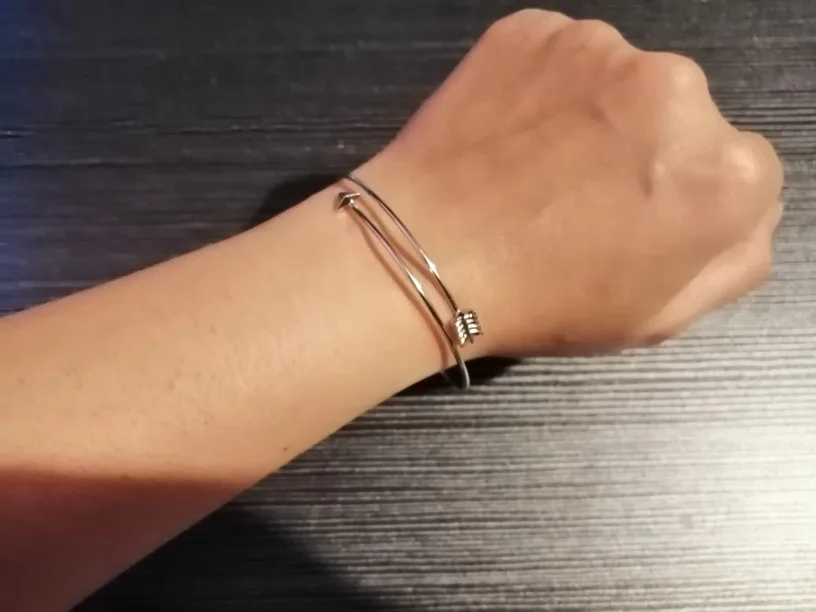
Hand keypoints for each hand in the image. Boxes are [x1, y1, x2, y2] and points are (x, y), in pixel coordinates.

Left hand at [360, 9, 782, 356]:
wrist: (423, 254)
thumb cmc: (541, 298)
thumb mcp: (658, 316)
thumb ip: (734, 259)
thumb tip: (749, 211)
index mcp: (723, 174)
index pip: (742, 171)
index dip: (687, 202)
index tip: (637, 222)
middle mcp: (678, 92)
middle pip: (686, 117)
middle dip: (649, 152)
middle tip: (581, 199)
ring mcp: (601, 49)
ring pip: (622, 82)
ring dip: (598, 115)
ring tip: (538, 170)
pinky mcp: (534, 30)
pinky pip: (559, 57)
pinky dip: (544, 90)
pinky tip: (511, 139)